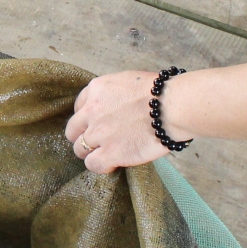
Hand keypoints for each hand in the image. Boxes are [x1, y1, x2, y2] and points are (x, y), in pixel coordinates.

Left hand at [64, 70, 182, 174]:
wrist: (173, 106)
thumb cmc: (160, 93)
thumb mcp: (127, 81)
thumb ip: (112, 94)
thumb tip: (113, 107)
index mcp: (96, 90)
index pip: (78, 108)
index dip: (88, 119)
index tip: (98, 124)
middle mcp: (92, 111)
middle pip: (73, 131)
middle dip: (84, 137)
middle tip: (101, 142)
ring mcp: (99, 133)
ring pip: (80, 150)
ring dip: (92, 153)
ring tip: (109, 153)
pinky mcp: (110, 152)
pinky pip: (92, 164)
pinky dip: (101, 166)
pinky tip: (113, 164)